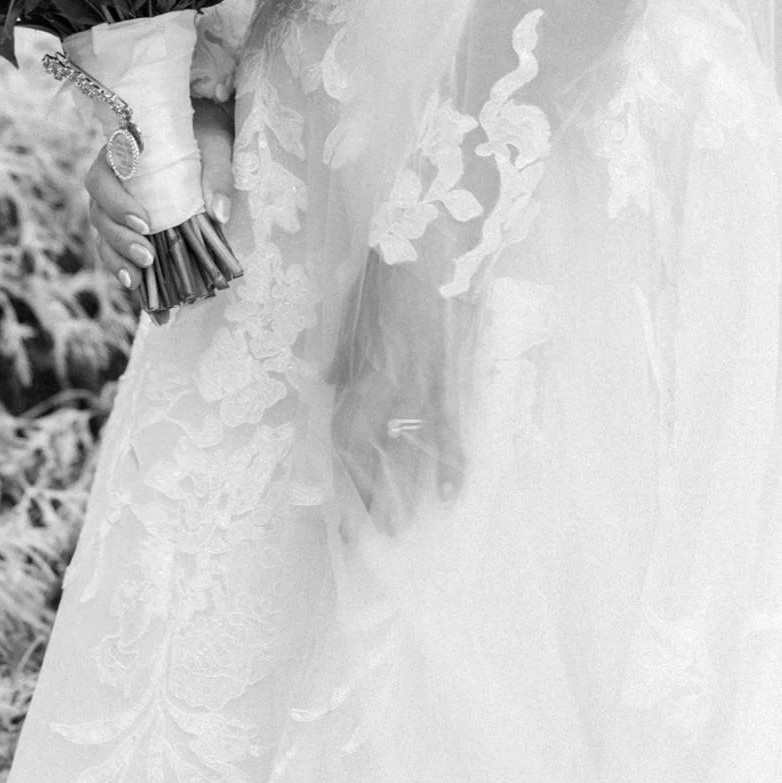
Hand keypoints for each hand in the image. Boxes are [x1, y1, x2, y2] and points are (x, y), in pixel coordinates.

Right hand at [86, 99, 235, 325]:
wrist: (204, 128)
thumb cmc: (205, 130)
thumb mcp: (216, 143)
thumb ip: (216, 174)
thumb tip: (220, 214)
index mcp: (121, 153)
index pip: (102, 180)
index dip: (116, 204)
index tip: (144, 223)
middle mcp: (112, 181)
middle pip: (99, 215)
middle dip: (120, 240)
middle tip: (148, 257)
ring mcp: (117, 205)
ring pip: (104, 237)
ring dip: (119, 260)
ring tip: (140, 282)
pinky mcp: (130, 226)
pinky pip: (118, 250)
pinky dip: (127, 270)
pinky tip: (140, 291)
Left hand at [327, 252, 465, 532]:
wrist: (424, 248)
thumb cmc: (386, 276)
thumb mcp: (349, 315)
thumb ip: (341, 355)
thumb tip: (330, 383)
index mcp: (358, 371)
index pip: (343, 430)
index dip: (341, 468)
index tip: (338, 498)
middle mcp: (383, 386)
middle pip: (367, 450)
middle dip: (364, 494)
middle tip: (362, 534)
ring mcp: (418, 385)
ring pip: (404, 449)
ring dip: (400, 490)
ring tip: (398, 529)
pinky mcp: (448, 377)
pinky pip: (448, 428)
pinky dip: (451, 461)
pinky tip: (451, 493)